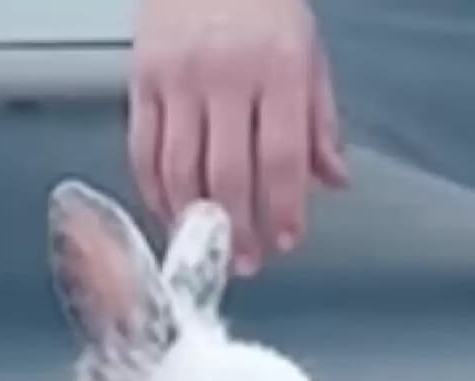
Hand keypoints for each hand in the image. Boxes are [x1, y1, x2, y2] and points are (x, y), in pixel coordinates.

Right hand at [129, 0, 348, 276]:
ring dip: (195, 220)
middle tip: (246, 260)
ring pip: (181, 170)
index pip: (282, 156)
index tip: (285, 240)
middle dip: (239, 228)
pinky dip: (155, 192)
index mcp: (277, 67)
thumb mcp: (307, 52)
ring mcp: (178, 79)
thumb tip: (333, 180)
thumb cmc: (259, 0)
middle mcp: (225, 74)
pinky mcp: (141, 82)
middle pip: (228, 174)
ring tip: (210, 247)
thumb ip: (319, 121)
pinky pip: (143, 152)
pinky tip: (171, 211)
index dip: (283, 208)